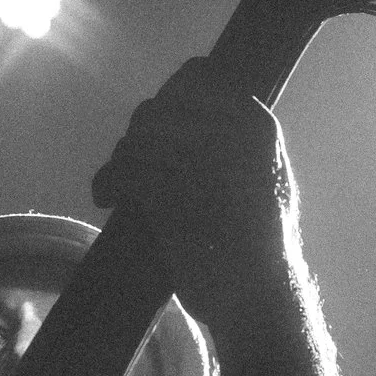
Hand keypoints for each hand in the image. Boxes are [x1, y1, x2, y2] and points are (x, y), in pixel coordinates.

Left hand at [91, 58, 298, 337]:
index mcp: (257, 126)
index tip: (157, 125)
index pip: (197, 77)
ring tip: (117, 184)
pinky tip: (107, 196)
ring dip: (121, 159)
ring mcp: (202, 163)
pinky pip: (126, 169)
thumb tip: (187, 109)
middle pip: (159, 109)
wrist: (262, 298)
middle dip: (138, 135)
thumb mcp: (268, 180)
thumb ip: (236, 143)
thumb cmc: (263, 245)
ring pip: (138, 138)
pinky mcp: (172, 194)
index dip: (170, 97)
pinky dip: (110, 181)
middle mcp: (231, 135)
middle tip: (129, 160)